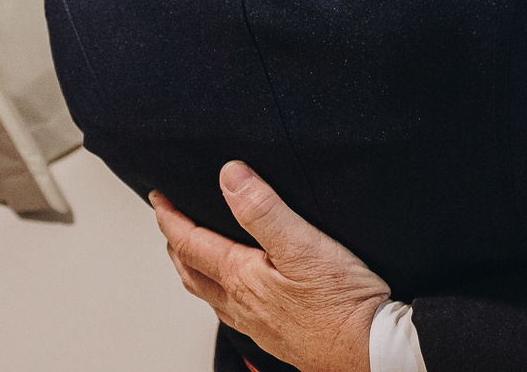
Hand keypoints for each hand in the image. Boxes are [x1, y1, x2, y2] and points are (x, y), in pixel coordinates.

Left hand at [151, 162, 389, 371]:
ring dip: (194, 269)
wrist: (367, 351)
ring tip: (193, 254)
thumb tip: (230, 175)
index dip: (171, 219)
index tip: (158, 198)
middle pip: (192, 273)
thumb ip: (263, 209)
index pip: (192, 244)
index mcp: (241, 278)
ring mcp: (257, 323)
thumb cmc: (340, 302)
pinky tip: (237, 293)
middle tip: (169, 223)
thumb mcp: (302, 243)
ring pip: (210, 295)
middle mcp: (242, 304)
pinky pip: (232, 311)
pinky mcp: (276, 334)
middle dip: (176, 245)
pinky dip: (220, 292)